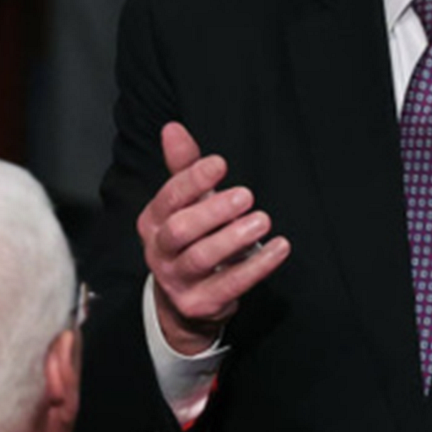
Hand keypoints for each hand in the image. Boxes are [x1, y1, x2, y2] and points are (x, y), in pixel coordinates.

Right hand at [137, 121, 290, 354]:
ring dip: (233, 238)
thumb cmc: (192, 239)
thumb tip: (172, 128)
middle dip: (212, 211)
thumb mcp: (186, 203)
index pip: (169, 197)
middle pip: (180, 230)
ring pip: (201, 258)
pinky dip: (256, 266)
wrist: (185, 301)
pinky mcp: (199, 304)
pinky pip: (229, 285)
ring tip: (263, 220)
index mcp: (153, 221)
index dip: (193, 179)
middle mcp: (159, 251)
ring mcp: (176, 280)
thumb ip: (183, 167)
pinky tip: (278, 248)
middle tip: (246, 195)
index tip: (220, 164)